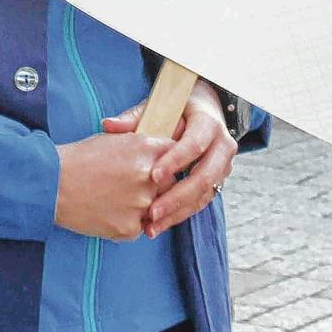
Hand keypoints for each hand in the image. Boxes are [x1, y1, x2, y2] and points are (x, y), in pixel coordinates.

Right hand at [55, 129, 174, 241]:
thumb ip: (142, 147)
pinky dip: (126, 222)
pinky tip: (107, 211)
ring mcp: (141, 205)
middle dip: (157, 187)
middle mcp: (149, 178)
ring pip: (154, 209)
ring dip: (140, 206)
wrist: (52, 184)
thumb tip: (162, 154)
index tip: (163, 167)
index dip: (169, 162)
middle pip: (170, 186)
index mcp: (146, 149)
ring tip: (115, 199)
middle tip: (133, 186)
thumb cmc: (80, 158)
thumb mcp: (115, 140)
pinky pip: (138, 227)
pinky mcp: (129, 228)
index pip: (176, 156)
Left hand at [104, 80, 236, 237]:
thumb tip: (108, 125)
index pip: (194, 144)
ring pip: (203, 195)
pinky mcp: (218, 182)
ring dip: (177, 212)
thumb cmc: (177, 109)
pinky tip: (159, 225)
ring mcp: (223, 166)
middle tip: (152, 212)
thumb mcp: (159, 106)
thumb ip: (134, 117)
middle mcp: (222, 146)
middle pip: (204, 176)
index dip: (175, 161)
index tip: (154, 176)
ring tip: (151, 226)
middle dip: (177, 197)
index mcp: (208, 123)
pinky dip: (179, 215)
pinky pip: (200, 202)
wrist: (206, 112)